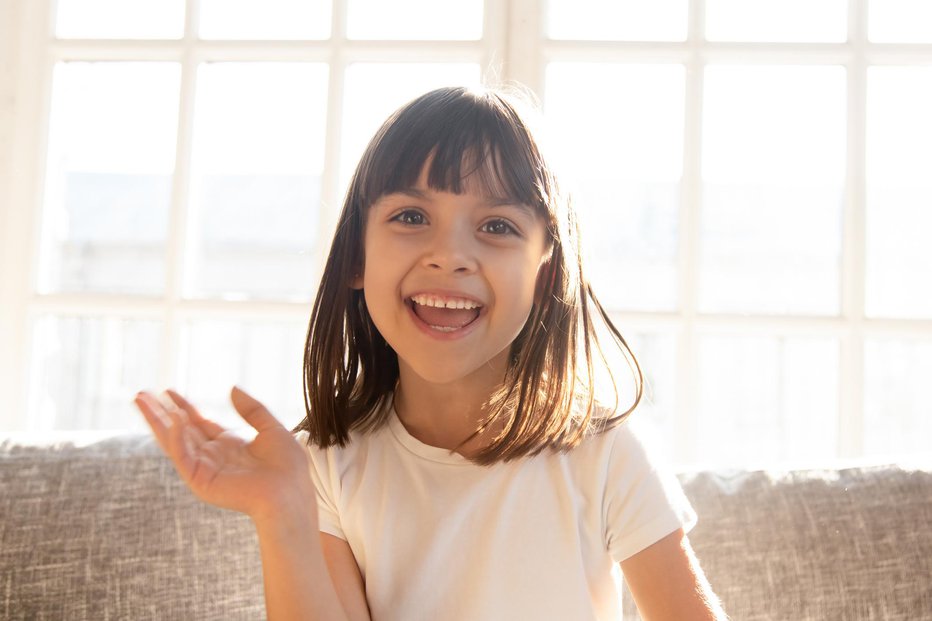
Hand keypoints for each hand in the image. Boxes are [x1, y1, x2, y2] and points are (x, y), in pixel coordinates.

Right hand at [133, 387, 317, 524]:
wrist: (289, 492)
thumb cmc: (287, 466)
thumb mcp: (271, 428)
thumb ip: (252, 409)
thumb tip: (232, 388)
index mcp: (228, 445)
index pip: (198, 423)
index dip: (183, 407)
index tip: (168, 391)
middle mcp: (212, 456)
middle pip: (180, 430)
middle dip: (160, 412)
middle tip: (141, 394)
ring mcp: (204, 468)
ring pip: (173, 440)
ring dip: (156, 420)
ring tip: (140, 400)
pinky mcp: (200, 479)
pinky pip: (183, 454)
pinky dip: (176, 436)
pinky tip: (173, 417)